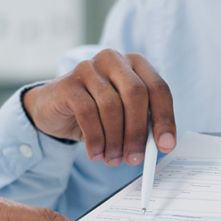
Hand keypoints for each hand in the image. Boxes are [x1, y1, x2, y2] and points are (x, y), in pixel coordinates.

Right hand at [23, 49, 175, 166]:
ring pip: (111, 106)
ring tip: (113, 159)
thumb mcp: (124, 116)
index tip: (166, 145)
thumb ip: (142, 124)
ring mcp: (89, 68)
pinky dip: (95, 138)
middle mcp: (114, 60)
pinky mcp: (69, 83)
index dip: (164, 118)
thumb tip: (160, 146)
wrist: (54, 108)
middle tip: (136, 159)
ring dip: (115, 139)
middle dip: (138, 131)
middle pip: (136, 94)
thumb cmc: (97, 112)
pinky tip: (96, 153)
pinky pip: (87, 112)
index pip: (158, 89)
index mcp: (135, 64)